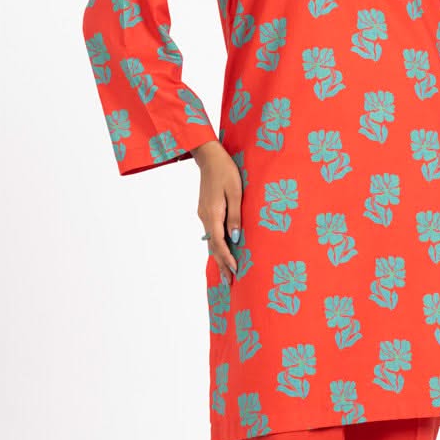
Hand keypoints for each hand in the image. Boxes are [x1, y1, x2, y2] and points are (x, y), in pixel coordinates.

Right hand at [193, 140, 241, 283]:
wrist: (210, 157)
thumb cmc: (226, 171)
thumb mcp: (236, 192)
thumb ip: (236, 216)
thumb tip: (236, 238)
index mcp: (213, 213)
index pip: (219, 242)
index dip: (227, 258)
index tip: (235, 270)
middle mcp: (205, 217)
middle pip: (213, 246)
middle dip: (221, 264)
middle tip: (229, 282)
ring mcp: (204, 214)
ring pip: (211, 241)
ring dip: (219, 257)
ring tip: (226, 272)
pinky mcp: (206, 211)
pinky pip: (211, 233)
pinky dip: (216, 246)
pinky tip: (222, 252)